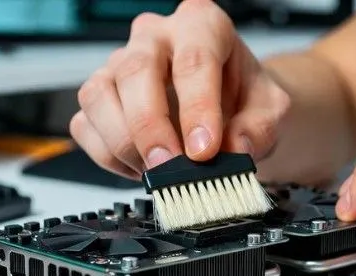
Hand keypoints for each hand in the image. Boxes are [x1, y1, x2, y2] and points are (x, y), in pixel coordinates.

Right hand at [69, 0, 289, 179]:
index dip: (197, 108)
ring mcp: (119, 65)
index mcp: (202, 26)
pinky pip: (85, 126)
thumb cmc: (244, 100)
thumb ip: (259, 129)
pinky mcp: (98, 98)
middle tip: (168, 166)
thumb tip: (235, 147)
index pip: (193, 60)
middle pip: (136, 71)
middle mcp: (155, 38)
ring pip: (98, 95)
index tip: (204, 150)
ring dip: (123, 143)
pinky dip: (108, 156)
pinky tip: (139, 167)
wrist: (230, 109)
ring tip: (155, 170)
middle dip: (150, 127)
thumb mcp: (270, 111)